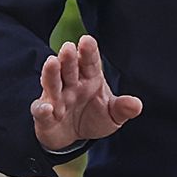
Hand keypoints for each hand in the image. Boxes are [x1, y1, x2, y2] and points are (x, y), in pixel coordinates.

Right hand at [31, 33, 142, 150]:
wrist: (73, 137)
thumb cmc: (93, 117)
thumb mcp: (112, 115)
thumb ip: (122, 108)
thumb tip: (137, 105)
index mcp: (90, 78)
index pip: (90, 62)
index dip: (88, 51)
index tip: (87, 40)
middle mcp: (71, 84)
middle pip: (69, 68)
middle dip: (68, 58)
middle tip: (68, 47)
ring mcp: (56, 97)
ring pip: (52, 83)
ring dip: (51, 73)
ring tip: (52, 62)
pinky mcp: (44, 115)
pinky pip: (40, 110)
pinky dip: (42, 109)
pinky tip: (46, 108)